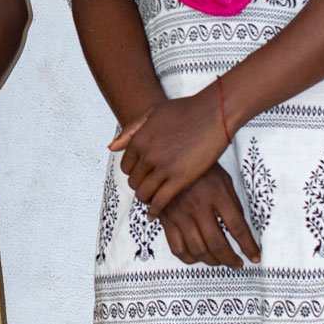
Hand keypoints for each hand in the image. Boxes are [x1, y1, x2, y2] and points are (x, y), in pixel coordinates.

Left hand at [109, 84, 227, 216]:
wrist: (212, 114)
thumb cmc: (185, 110)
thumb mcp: (153, 112)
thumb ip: (131, 130)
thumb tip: (112, 147)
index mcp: (139, 139)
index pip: (126, 166)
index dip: (133, 172)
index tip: (141, 174)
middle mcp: (147, 155)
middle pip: (134, 181)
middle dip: (140, 185)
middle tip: (148, 188)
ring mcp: (163, 168)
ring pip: (144, 193)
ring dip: (146, 198)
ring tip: (152, 200)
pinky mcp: (180, 179)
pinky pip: (160, 201)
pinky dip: (155, 210)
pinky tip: (155, 214)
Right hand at [158, 164, 259, 268]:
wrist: (171, 157)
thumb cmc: (203, 170)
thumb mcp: (224, 180)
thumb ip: (233, 205)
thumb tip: (241, 233)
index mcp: (217, 193)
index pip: (237, 227)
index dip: (249, 246)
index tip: (255, 256)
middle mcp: (198, 206)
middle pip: (217, 244)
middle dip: (231, 260)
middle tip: (237, 263)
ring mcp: (180, 214)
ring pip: (198, 250)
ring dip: (213, 261)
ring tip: (220, 260)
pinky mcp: (166, 219)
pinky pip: (177, 248)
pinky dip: (190, 259)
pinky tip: (198, 256)